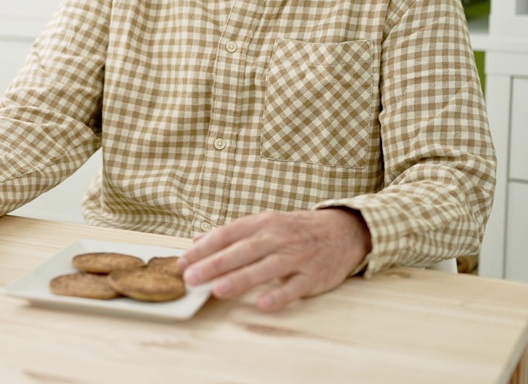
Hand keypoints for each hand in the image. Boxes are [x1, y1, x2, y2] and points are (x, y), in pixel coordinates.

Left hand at [178, 209, 370, 311]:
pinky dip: (279, 295)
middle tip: (191, 277)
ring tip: (218, 290)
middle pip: (242, 251)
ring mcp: (296, 256)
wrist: (344, 231)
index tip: (183, 262)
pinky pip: (294, 286)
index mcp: (263, 223)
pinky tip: (262, 304)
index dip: (204, 248)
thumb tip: (197, 240)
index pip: (228, 234)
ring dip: (240, 278)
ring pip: (265, 267)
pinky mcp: (313, 275)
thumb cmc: (297, 230)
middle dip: (214, 264)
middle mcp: (278, 237)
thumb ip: (232, 233)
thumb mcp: (265, 223)